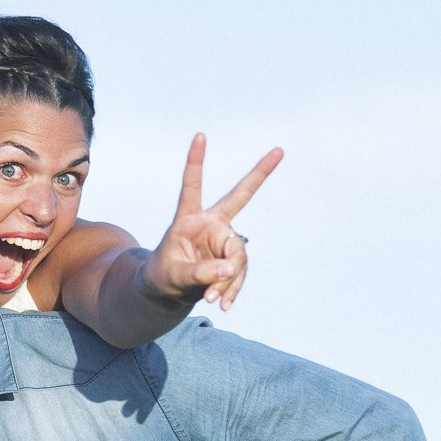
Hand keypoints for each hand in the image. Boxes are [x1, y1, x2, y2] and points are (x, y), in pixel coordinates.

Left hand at [141, 134, 282, 310]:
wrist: (167, 293)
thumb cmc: (162, 278)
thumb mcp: (172, 277)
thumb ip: (198, 273)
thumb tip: (228, 269)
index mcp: (188, 218)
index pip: (192, 186)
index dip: (196, 162)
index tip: (200, 135)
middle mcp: (210, 223)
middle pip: (240, 196)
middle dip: (259, 173)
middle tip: (279, 150)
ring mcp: (224, 240)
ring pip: (239, 256)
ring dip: (230, 280)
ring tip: (213, 300)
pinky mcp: (231, 258)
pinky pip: (239, 273)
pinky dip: (232, 289)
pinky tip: (223, 304)